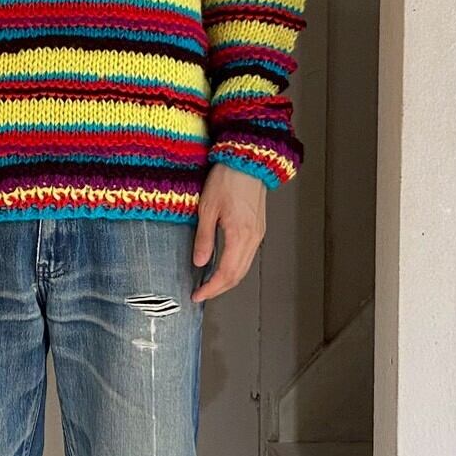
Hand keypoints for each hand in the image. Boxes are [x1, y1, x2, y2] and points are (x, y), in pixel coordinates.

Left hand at [191, 164, 266, 303]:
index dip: (211, 288)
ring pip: (244, 268)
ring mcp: (258, 234)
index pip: (226, 273)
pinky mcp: (258, 228)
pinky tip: (223, 267)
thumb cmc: (228, 179)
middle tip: (201, 294)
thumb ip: (204, 238)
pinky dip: (235, 267)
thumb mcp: (207, 209)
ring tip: (210, 284)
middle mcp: (252, 238)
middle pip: (238, 275)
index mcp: (240, 235)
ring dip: (228, 280)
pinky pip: (248, 256)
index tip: (197, 295)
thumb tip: (199, 262)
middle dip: (219, 289)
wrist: (248, 160)